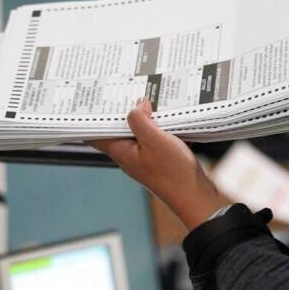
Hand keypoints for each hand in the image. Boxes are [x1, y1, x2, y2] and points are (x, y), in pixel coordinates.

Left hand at [89, 97, 229, 230]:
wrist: (195, 196)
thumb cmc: (174, 173)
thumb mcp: (154, 140)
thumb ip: (140, 120)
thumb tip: (137, 105)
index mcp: (121, 152)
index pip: (95, 135)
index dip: (93, 118)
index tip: (96, 101)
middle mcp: (129, 155)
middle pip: (118, 130)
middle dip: (122, 112)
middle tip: (127, 93)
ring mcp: (144, 158)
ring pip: (138, 133)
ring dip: (144, 119)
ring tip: (150, 101)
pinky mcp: (159, 159)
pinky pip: (154, 138)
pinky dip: (159, 127)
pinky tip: (169, 120)